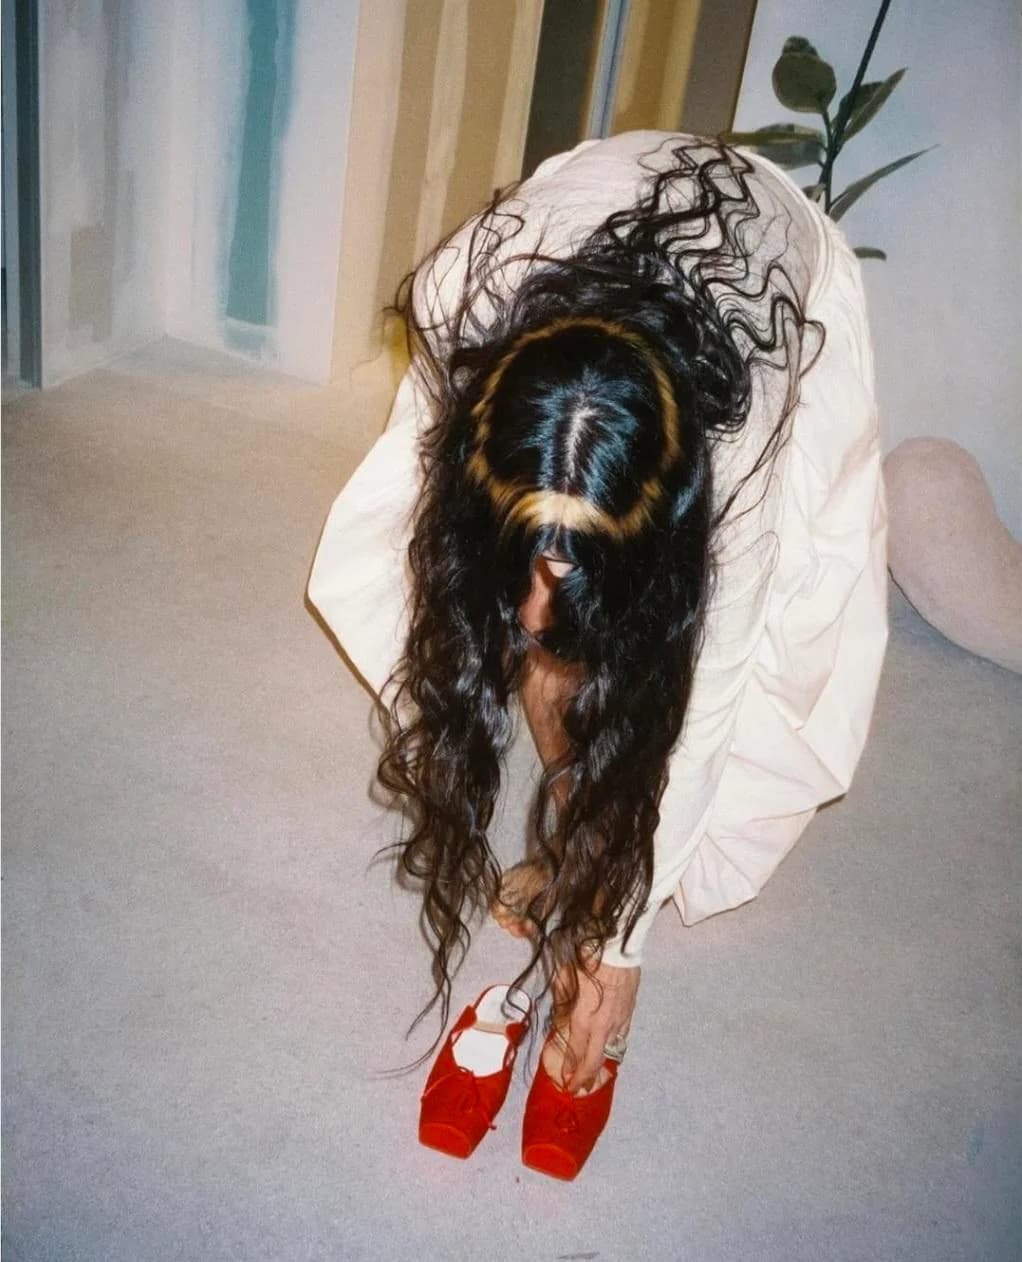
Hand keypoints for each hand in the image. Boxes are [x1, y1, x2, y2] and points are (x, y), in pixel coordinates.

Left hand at [544, 958, 640, 1094]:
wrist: (616, 949)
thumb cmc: (585, 960)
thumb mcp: (563, 982)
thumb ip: (561, 1007)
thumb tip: (559, 1023)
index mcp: (582, 1019)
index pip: (575, 1054)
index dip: (570, 1071)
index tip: (565, 1082)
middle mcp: (601, 1027)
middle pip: (593, 1061)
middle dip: (584, 1079)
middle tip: (577, 1089)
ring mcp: (618, 1022)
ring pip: (609, 1052)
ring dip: (599, 1065)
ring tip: (592, 1075)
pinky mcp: (629, 1014)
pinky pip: (621, 1038)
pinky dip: (613, 1047)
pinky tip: (608, 1049)